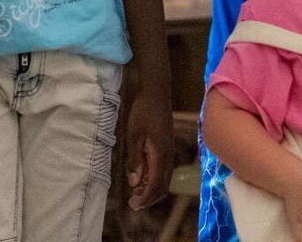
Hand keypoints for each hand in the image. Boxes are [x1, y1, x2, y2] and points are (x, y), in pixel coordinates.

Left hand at [123, 83, 173, 209]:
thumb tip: (134, 183)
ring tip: (135, 193)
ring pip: (163, 179)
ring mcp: (168, 153)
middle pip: (162, 187)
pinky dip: (152, 178)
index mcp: (161, 157)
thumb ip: (135, 160)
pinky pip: (162, 170)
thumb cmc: (143, 113)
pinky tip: (141, 177)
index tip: (133, 205)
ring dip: (150, 189)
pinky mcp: (166, 148)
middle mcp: (168, 158)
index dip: (145, 198)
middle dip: (149, 197)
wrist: (156, 94)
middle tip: (133, 204)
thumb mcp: (134, 136)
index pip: (155, 186)